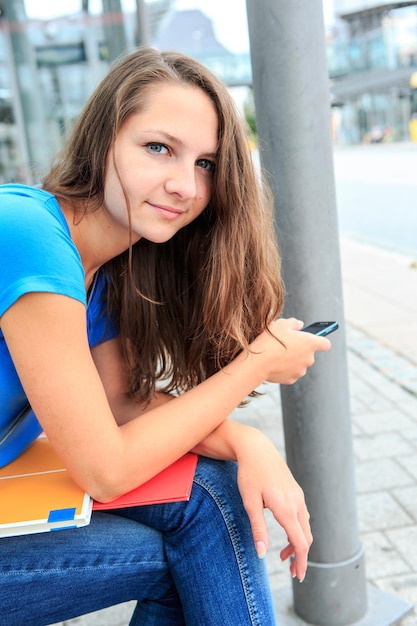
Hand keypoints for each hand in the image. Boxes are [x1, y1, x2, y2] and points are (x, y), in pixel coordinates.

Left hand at [235, 427, 311, 581]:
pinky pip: (302, 515)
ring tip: (284, 555)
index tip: (298, 576)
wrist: (257, 448)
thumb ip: (258, 529)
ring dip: (299, 543)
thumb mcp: (250, 503)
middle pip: (306, 537)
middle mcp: (297, 503)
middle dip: (301, 556)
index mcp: (286, 509)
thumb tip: (262, 555)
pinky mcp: (295, 491)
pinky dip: (297, 529)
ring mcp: (298, 496)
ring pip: (305, 526)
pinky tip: (286, 532)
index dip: (301, 562)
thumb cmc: (250, 475)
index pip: (300, 542)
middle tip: (292, 572)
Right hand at [250, 317, 331, 383]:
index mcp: (310, 343)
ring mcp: (301, 371)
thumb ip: (294, 323)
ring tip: (277, 354)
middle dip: (300, 349)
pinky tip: (274, 363)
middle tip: (286, 344)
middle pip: (309, 353)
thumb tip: (300, 325)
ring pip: (299, 363)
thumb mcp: (281, 324)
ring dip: (293, 359)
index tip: (315, 340)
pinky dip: (285, 368)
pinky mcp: (291, 379)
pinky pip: (291, 372)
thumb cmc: (269, 341)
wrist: (257, 362)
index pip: (325, 344)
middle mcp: (309, 358)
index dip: (320, 341)